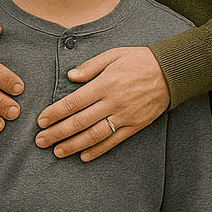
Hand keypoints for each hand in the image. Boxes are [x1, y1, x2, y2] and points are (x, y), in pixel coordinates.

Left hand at [36, 47, 168, 161]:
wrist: (171, 72)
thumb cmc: (140, 60)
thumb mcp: (114, 55)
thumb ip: (91, 66)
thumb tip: (70, 76)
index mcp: (105, 84)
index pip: (73, 102)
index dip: (55, 113)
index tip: (41, 121)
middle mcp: (113, 102)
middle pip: (79, 122)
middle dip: (57, 133)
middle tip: (41, 141)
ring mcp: (124, 116)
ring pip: (94, 135)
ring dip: (73, 145)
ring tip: (57, 151)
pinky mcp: (135, 125)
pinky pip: (114, 141)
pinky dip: (97, 150)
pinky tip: (84, 156)